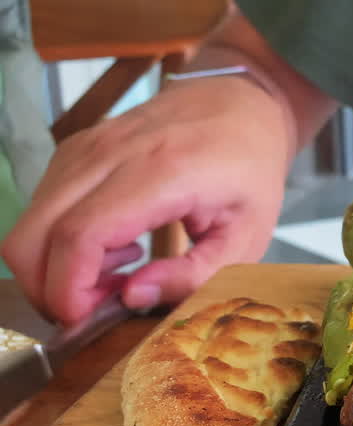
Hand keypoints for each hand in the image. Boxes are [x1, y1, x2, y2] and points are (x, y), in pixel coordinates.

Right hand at [2, 77, 291, 326]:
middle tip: (97, 310)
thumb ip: (194, 275)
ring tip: (117, 274)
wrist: (241, 105)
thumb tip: (133, 297)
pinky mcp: (76, 149)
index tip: (87, 320)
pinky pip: (42, 205)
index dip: (69, 288)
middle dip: (49, 288)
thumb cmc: (249, 171)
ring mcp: (86, 147)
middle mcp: (110, 153)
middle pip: (34, 233)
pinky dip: (59, 240)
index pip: (80, 235)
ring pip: (30, 221)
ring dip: (55, 265)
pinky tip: (113, 247)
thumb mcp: (247, 236)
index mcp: (160, 173)